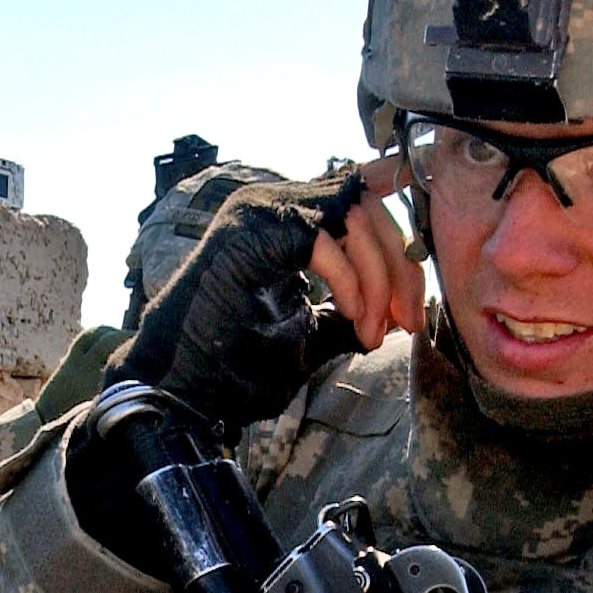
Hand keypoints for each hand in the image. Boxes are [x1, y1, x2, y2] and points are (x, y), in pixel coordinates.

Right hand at [105, 164, 423, 436]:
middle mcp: (272, 202)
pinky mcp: (252, 231)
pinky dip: (352, 283)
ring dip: (378, 279)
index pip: (365, 208)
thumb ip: (348, 312)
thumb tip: (396, 311)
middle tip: (408, 321)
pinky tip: (352, 320)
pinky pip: (326, 240)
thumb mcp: (310, 335)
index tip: (412, 310)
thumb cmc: (234, 366)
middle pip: (368, 204)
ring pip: (354, 216)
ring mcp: (259, 210)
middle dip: (400, 267)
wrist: (180, 390)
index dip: (400, 254)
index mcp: (285, 219)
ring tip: (371, 330)